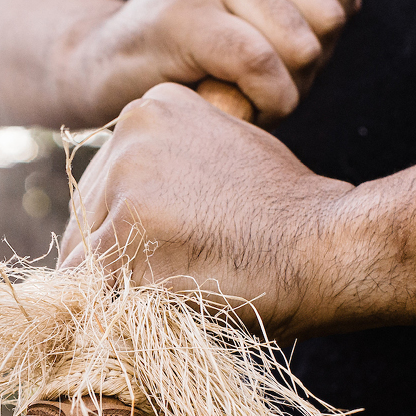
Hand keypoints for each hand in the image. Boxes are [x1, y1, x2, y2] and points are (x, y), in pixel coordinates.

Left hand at [60, 83, 366, 340]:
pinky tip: (170, 304)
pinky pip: (91, 291)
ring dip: (122, 283)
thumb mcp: (228, 153)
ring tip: (186, 285)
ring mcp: (123, 185)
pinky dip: (120, 309)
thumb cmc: (291, 214)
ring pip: (87, 255)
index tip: (179, 241)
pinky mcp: (121, 239)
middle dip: (122, 252)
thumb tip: (129, 201)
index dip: (136, 223)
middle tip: (184, 272)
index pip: (109, 178)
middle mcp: (129, 132)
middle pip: (90, 213)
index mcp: (153, 106)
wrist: (328, 246)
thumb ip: (174, 163)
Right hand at [65, 0, 361, 123]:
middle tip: (267, 85)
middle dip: (309, 68)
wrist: (101, 70)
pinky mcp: (185, 14)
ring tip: (248, 95)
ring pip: (299, 43)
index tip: (289, 60)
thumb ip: (300, 0)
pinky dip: (268, 100)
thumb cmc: (191, 53)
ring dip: (286, 91)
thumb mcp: (250, 11)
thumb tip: (350, 4)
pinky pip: (261, 63)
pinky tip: (245, 109)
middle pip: (327, 17)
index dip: (328, 38)